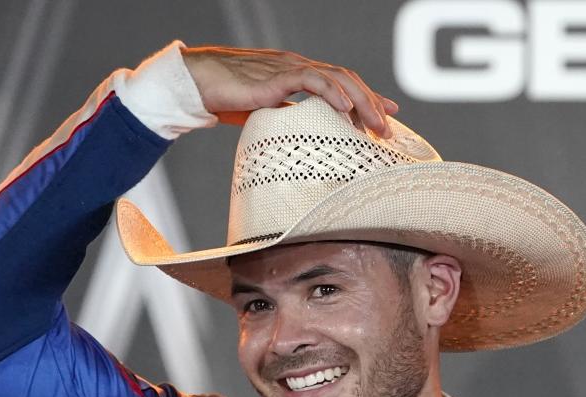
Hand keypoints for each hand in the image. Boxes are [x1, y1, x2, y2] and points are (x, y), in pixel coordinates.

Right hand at [181, 45, 397, 136]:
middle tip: (388, 129)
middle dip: (372, 104)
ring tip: (376, 122)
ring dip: (361, 101)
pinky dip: (332, 92)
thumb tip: (300, 139)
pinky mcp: (276, 76)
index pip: (340, 83)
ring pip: (337, 79)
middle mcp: (298, 67)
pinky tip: (345, 107)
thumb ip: (284, 118)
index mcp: (297, 74)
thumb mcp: (263, 112)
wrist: (198, 83)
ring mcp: (289, 69)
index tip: (386, 115)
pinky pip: (311, 80)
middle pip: (347, 80)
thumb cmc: (224, 97)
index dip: (366, 98)